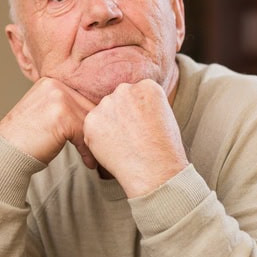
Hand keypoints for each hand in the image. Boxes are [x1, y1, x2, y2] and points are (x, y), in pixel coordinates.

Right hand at [0, 77, 97, 168]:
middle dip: (94, 130)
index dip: (91, 119)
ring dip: (92, 142)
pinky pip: (84, 133)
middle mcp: (55, 86)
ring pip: (89, 121)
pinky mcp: (63, 116)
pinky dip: (87, 151)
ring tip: (93, 157)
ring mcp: (59, 99)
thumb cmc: (26, 138)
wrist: (6, 152)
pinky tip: (88, 162)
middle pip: (88, 107)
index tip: (96, 135)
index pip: (81, 98)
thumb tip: (96, 112)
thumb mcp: (44, 111)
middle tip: (97, 147)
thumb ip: (64, 105)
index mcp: (50, 82)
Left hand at [83, 79, 188, 197]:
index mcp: (146, 86)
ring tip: (124, 145)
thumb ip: (146, 105)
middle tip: (131, 136)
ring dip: (108, 126)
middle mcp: (125, 89)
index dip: (137, 112)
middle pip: (118, 100)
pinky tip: (113, 149)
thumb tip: (133, 108)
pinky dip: (98, 139)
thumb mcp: (165, 116)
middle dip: (121, 115)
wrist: (155, 170)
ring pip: (103, 113)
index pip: (135, 93)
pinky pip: (92, 128)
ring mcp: (106, 104)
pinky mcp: (91, 121)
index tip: (142, 126)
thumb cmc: (164, 149)